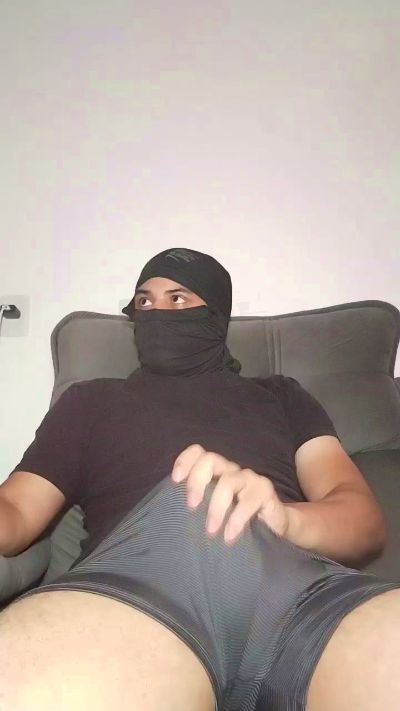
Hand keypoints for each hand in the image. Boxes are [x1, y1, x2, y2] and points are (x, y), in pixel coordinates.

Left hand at [171, 444, 289, 542]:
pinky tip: (229, 536)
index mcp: (215, 472)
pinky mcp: (264, 490)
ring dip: (216, 507)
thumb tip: (170, 516)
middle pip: (210, 459)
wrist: (273, 528)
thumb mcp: (213, 512)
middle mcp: (230, 470)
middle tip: (191, 507)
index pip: (198, 453)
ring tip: (211, 531)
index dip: (184, 461)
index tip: (175, 481)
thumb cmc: (236, 520)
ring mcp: (248, 478)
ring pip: (228, 481)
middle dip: (196, 481)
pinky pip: (248, 501)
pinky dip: (236, 519)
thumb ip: (198, 507)